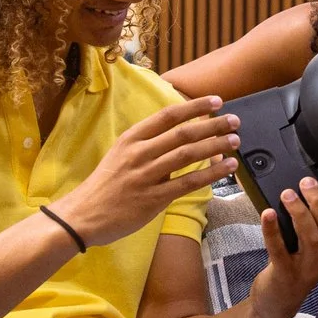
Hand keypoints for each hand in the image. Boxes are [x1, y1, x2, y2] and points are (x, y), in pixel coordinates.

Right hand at [50, 98, 239, 246]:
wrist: (81, 216)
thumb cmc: (105, 186)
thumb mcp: (120, 155)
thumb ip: (148, 145)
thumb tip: (181, 136)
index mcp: (130, 138)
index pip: (167, 116)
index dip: (194, 106)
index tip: (216, 101)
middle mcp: (138, 153)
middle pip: (182, 133)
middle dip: (213, 124)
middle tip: (235, 120)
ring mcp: (146, 175)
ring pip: (188, 155)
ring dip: (216, 145)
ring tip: (236, 140)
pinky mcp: (153, 198)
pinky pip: (188, 182)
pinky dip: (211, 173)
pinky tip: (228, 167)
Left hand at [247, 177, 317, 317]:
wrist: (276, 305)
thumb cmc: (295, 271)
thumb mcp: (314, 253)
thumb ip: (316, 229)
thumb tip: (307, 195)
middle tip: (306, 183)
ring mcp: (305, 269)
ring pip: (311, 237)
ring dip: (300, 213)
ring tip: (288, 194)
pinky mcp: (284, 274)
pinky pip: (279, 250)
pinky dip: (273, 230)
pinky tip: (268, 214)